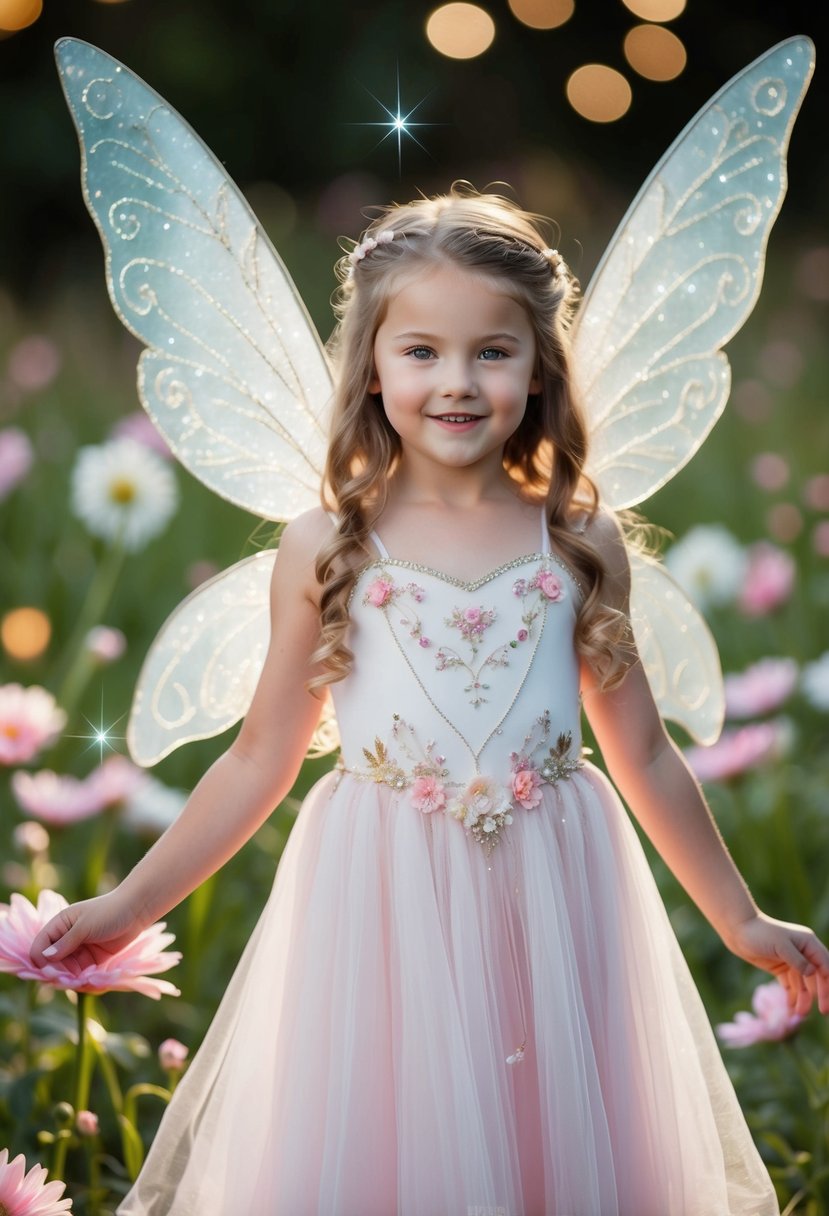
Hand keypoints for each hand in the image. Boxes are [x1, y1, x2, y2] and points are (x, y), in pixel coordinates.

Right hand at [29, 891, 145, 977]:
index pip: (40, 945)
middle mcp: (66, 939)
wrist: (136, 911)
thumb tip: (45, 957)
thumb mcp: (85, 926)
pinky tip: (89, 982)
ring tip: (80, 982)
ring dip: (70, 979)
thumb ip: (66, 943)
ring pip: (66, 970)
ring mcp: (79, 950)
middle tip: (67, 981)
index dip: (40, 959)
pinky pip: (82, 974)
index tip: (48, 971)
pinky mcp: (92, 960)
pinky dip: (82, 980)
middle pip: (52, 962)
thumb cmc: (109, 912)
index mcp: (60, 925)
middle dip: (56, 973)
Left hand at [725, 912, 828, 1016]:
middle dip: (821, 994)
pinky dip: (791, 996)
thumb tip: (813, 973)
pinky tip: (790, 1008)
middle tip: (824, 1012)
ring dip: (804, 999)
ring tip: (800, 1014)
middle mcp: (803, 952)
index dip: (828, 983)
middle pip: (818, 976)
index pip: (825, 965)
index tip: (827, 1000)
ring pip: (803, 984)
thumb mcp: (780, 946)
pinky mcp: (780, 968)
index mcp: (808, 943)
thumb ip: (797, 960)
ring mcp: (791, 961)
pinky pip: (790, 985)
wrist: (737, 930)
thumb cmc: (759, 933)